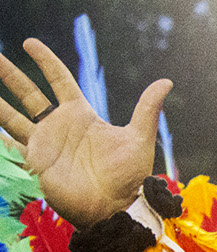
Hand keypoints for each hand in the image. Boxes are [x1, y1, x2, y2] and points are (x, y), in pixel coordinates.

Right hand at [0, 38, 169, 226]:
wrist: (117, 208)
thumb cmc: (131, 177)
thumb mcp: (139, 139)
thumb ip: (148, 109)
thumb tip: (167, 82)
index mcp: (82, 115)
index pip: (59, 80)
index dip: (45, 61)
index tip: (29, 43)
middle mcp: (59, 126)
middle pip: (28, 93)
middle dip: (9, 75)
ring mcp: (44, 144)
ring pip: (12, 116)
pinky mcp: (34, 163)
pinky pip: (8, 146)